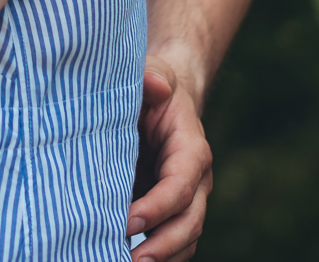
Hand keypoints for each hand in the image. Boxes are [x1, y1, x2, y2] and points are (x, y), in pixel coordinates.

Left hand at [127, 61, 212, 260]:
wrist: (164, 99)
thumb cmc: (153, 88)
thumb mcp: (152, 75)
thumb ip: (153, 78)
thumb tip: (154, 85)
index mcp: (190, 150)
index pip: (179, 185)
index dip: (158, 207)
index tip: (129, 222)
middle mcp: (195, 180)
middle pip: (189, 222)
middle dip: (163, 245)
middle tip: (132, 261)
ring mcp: (187, 199)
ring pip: (185, 238)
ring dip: (162, 257)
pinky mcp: (171, 211)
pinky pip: (173, 242)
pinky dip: (158, 256)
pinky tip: (124, 258)